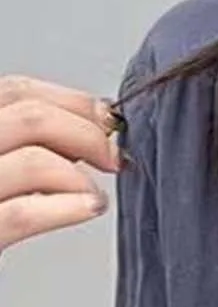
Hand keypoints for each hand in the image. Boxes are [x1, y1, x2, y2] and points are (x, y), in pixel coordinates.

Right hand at [0, 76, 122, 257]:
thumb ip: (25, 145)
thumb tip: (84, 136)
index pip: (16, 91)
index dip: (71, 101)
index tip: (105, 118)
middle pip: (31, 117)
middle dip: (87, 133)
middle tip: (112, 157)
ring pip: (35, 160)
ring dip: (81, 176)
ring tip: (93, 195)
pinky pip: (25, 215)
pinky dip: (69, 208)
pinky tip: (90, 207)